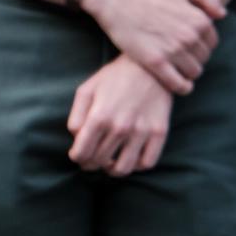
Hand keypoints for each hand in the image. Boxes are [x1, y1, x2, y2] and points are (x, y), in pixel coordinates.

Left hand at [67, 55, 174, 176]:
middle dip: (91, 163)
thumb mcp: (87, 90)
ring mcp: (141, 131)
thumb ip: (76, 117)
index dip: (77, 157)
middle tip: (92, 158)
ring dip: (112, 170)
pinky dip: (136, 166)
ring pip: (123, 169)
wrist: (149, 65)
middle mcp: (120, 127)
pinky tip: (130, 156)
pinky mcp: (159, 133)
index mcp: (99, 116)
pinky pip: (147, 163)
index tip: (79, 155)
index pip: (82, 153)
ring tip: (110, 162)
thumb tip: (76, 140)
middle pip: (99, 162)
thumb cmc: (114, 77)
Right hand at [81, 0, 224, 94]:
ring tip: (177, 69)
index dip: (201, 45)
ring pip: (193, 73)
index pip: (211, 43)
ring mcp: (174, 50)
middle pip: (203, 59)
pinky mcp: (157, 63)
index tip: (189, 46)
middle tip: (179, 57)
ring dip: (188, 73)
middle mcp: (190, 36)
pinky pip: (178, 84)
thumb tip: (222, 15)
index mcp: (199, 20)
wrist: (118, 2)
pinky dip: (181, 87)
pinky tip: (178, 85)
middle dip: (194, 59)